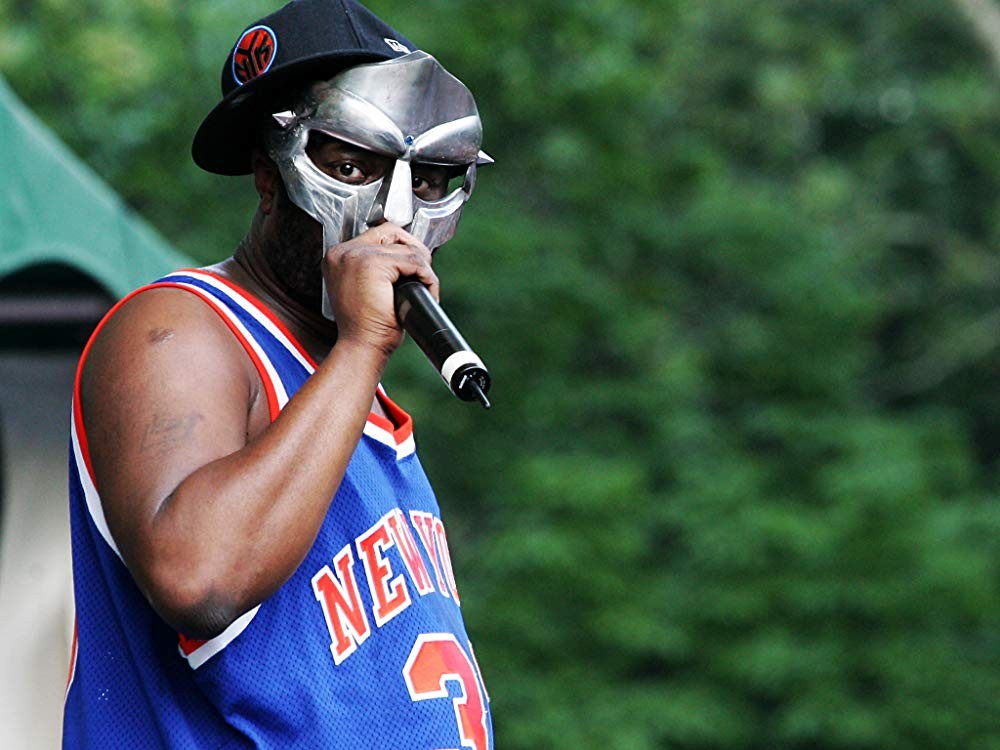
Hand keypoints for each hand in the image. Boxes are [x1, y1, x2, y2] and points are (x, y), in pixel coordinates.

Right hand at [322, 223, 438, 355]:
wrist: (361, 347)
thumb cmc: (366, 327)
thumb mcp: (365, 290)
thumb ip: (375, 267)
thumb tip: (406, 251)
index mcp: (338, 257)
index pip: (378, 234)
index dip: (401, 248)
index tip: (412, 267)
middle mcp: (343, 252)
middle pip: (393, 233)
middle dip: (414, 252)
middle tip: (422, 276)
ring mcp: (356, 255)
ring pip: (407, 249)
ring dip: (423, 270)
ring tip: (424, 291)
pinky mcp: (372, 264)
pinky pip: (414, 261)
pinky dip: (427, 278)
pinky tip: (426, 293)